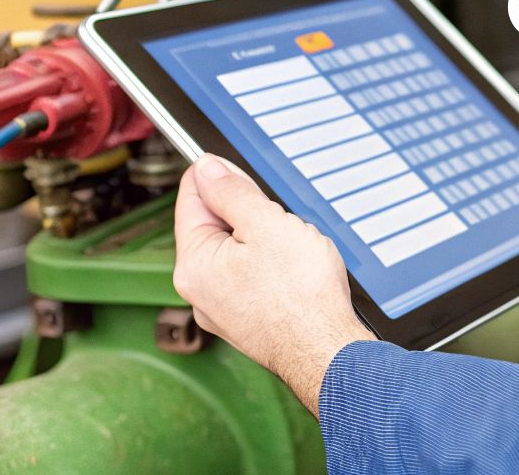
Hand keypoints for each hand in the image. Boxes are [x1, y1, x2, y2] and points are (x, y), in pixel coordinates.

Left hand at [173, 154, 374, 414]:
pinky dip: (273, 267)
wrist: (327, 352)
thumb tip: (207, 169)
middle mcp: (199, 291)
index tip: (236, 168)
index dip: (216, 175)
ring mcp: (222, 310)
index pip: (191, 199)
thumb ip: (232, 192)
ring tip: (295, 250)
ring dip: (264, 240)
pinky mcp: (246, 322)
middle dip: (249, 213)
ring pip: (238, 253)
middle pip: (216, 226)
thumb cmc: (301, 297)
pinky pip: (252, 278)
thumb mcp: (267, 224)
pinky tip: (297, 274)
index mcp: (194, 264)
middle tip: (280, 218)